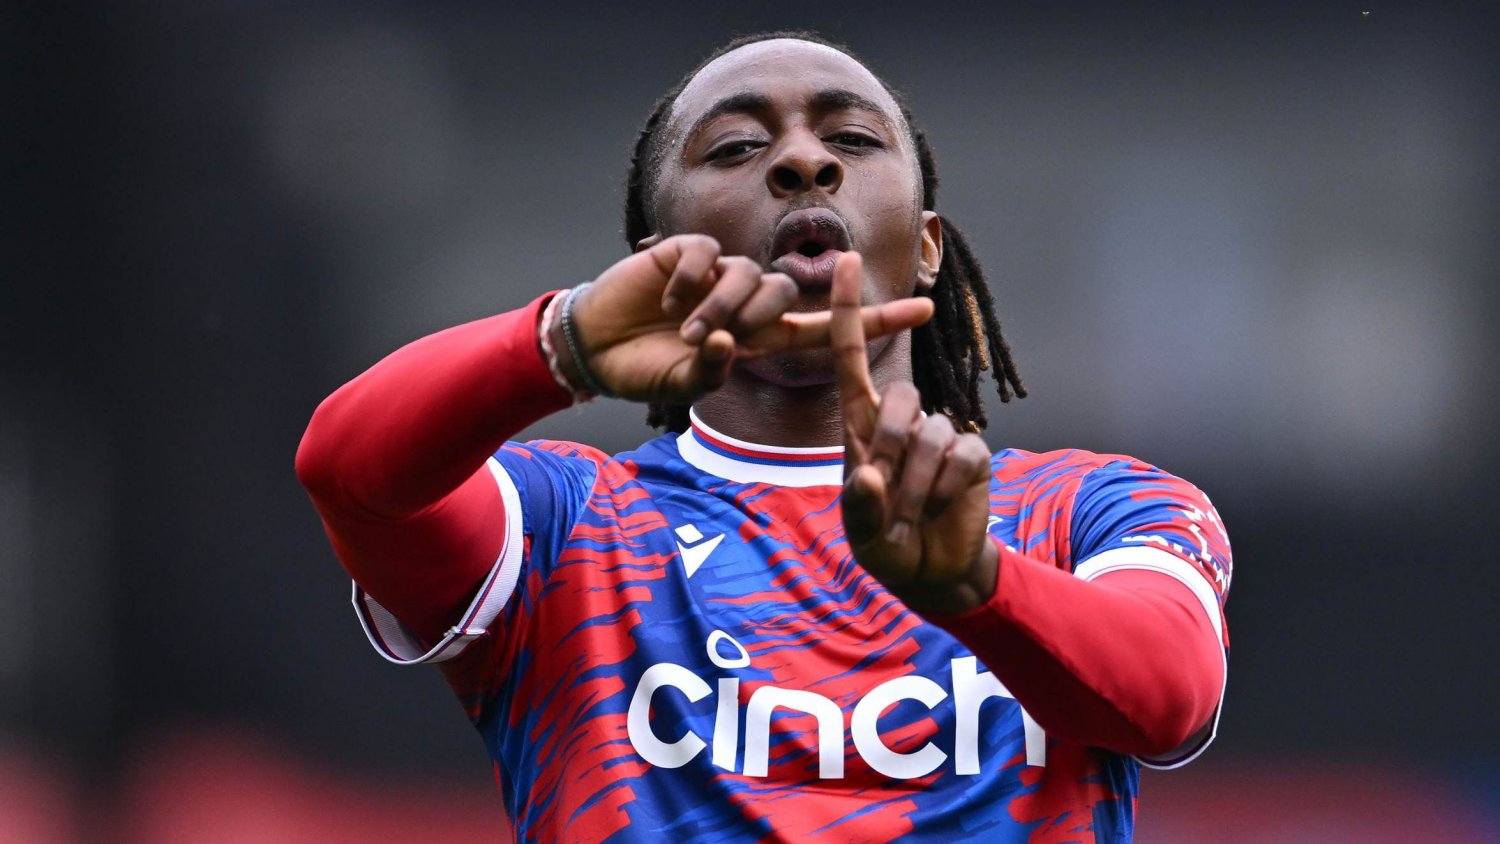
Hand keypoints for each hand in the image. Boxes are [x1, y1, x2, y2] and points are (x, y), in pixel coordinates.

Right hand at [561, 235, 934, 401]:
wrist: (594, 348)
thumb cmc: (643, 370)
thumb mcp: (683, 384)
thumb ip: (710, 371)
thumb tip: (725, 343)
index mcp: (758, 340)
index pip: (828, 328)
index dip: (876, 319)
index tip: (926, 308)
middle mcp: (748, 304)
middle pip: (786, 293)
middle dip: (754, 319)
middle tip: (705, 342)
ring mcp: (720, 273)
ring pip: (751, 276)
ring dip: (718, 306)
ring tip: (682, 328)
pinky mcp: (690, 250)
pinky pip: (710, 256)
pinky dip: (690, 279)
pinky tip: (666, 296)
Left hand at [832, 251, 997, 616]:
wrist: (933, 571)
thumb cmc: (885, 543)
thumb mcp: (861, 534)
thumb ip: (858, 509)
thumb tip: (868, 474)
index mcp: (862, 424)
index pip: (850, 357)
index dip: (845, 310)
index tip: (844, 261)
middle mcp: (901, 419)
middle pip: (900, 397)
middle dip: (892, 449)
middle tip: (886, 500)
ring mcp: (939, 432)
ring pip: (930, 435)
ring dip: (918, 486)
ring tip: (912, 518)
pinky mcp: (972, 452)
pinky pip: (960, 455)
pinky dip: (946, 490)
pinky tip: (944, 507)